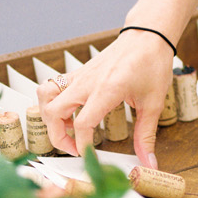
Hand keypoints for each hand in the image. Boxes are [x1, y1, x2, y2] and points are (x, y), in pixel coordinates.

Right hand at [37, 30, 173, 168]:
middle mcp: (86, 82)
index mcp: (106, 90)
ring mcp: (79, 76)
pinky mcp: (77, 73)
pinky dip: (53, 103)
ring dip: (49, 116)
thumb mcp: (153, 103)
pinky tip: (71, 113)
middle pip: (53, 111)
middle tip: (74, 148)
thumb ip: (146, 135)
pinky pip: (52, 87)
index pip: (83, 123)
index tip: (89, 156)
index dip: (82, 145)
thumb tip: (148, 161)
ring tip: (66, 128)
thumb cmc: (151, 64)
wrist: (147, 36)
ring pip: (45, 95)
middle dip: (57, 136)